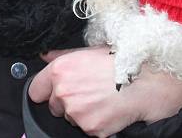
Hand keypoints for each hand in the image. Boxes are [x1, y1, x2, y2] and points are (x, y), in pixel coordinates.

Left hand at [28, 46, 181, 137]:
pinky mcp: (90, 129)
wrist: (145, 80)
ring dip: (82, 113)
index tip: (54, 90)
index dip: (45, 90)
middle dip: (66, 102)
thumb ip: (63, 55)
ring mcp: (76, 113)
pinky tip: (109, 108)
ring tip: (102, 98)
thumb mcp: (89, 51)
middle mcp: (64, 92)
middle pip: (54, 106)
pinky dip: (96, 122)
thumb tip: (46, 56)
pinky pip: (87, 129)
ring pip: (71, 119)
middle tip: (88, 92)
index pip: (36, 90)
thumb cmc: (119, 61)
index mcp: (60, 71)